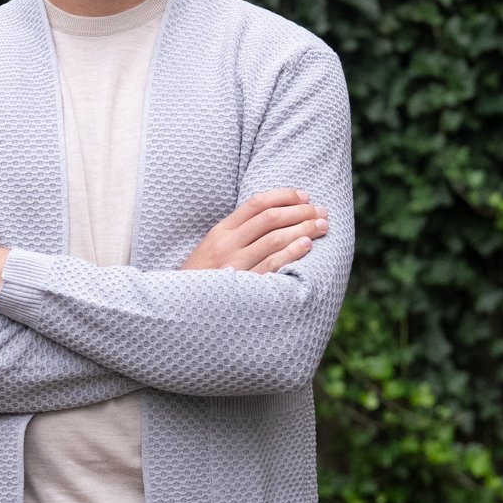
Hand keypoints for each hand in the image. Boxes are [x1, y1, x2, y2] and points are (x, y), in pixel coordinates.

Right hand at [180, 188, 329, 273]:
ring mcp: (235, 264)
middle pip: (270, 218)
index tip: (304, 195)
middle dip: (300, 211)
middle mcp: (227, 244)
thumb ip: (237, 233)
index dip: (284, 196)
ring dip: (303, 229)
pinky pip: (271, 264)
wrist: (180, 307)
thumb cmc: (203, 278)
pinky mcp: (243, 286)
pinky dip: (291, 252)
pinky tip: (307, 245)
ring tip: (322, 226)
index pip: (256, 203)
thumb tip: (274, 217)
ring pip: (274, 238)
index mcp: (220, 231)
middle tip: (321, 211)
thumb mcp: (212, 248)